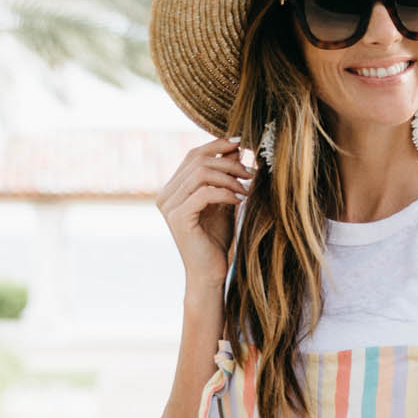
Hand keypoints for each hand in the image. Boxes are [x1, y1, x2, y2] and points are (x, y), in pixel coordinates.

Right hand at [156, 135, 256, 299]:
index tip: (243, 143)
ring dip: (230, 177)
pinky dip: (226, 192)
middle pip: (198, 160)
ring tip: (248, 188)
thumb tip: (236, 146)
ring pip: (201, 173)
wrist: (209, 274)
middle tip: (251, 172)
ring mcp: (169, 206)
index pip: (194, 155)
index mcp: (173, 188)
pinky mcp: (178, 218)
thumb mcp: (223, 201)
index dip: (217, 145)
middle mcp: (166, 195)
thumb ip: (225, 177)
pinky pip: (204, 192)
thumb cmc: (215, 241)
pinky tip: (241, 199)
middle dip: (228, 162)